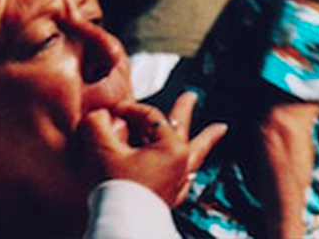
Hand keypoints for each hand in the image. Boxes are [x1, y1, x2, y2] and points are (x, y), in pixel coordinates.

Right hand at [76, 92, 226, 205]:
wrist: (123, 223)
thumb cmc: (117, 188)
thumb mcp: (102, 148)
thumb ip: (98, 124)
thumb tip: (100, 115)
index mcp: (170, 147)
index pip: (151, 116)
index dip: (130, 109)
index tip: (114, 111)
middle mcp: (181, 162)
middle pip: (182, 128)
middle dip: (185, 109)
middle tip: (191, 96)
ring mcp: (178, 180)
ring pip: (196, 154)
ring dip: (207, 140)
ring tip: (220, 129)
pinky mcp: (171, 196)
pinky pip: (187, 177)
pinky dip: (191, 169)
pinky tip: (193, 169)